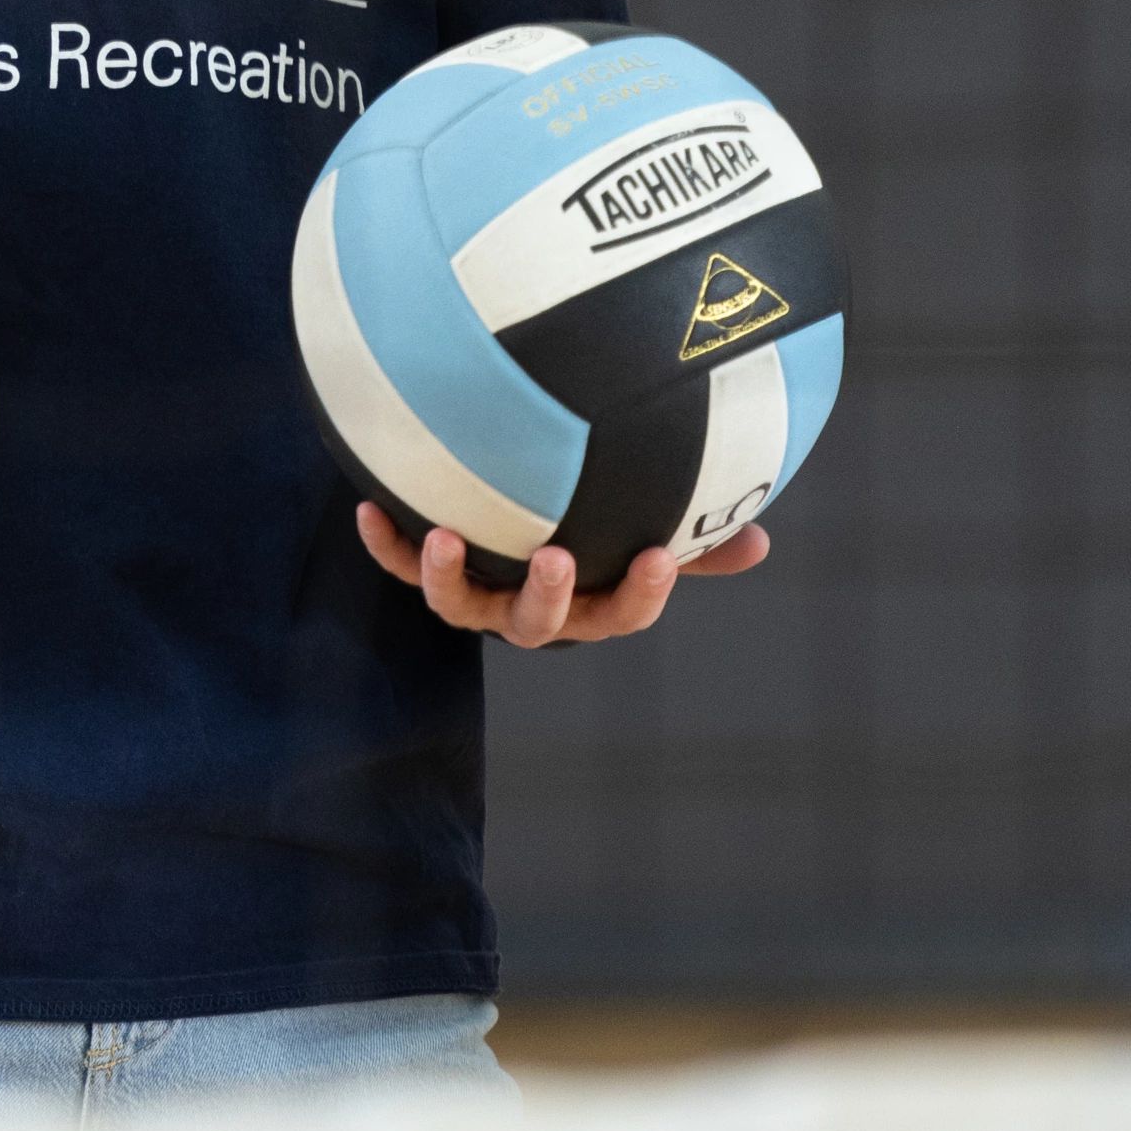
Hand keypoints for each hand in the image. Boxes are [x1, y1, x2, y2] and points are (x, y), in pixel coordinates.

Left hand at [354, 500, 769, 647]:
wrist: (511, 526)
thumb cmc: (597, 529)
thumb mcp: (644, 531)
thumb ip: (696, 537)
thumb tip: (762, 542)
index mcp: (589, 604)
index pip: (624, 610)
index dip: (644, 590)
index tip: (664, 554)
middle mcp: (530, 612)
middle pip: (540, 622)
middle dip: (548, 596)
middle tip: (556, 558)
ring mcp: (478, 598)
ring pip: (461, 606)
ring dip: (447, 577)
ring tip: (444, 538)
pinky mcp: (431, 573)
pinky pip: (402, 567)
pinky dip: (386, 544)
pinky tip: (368, 507)